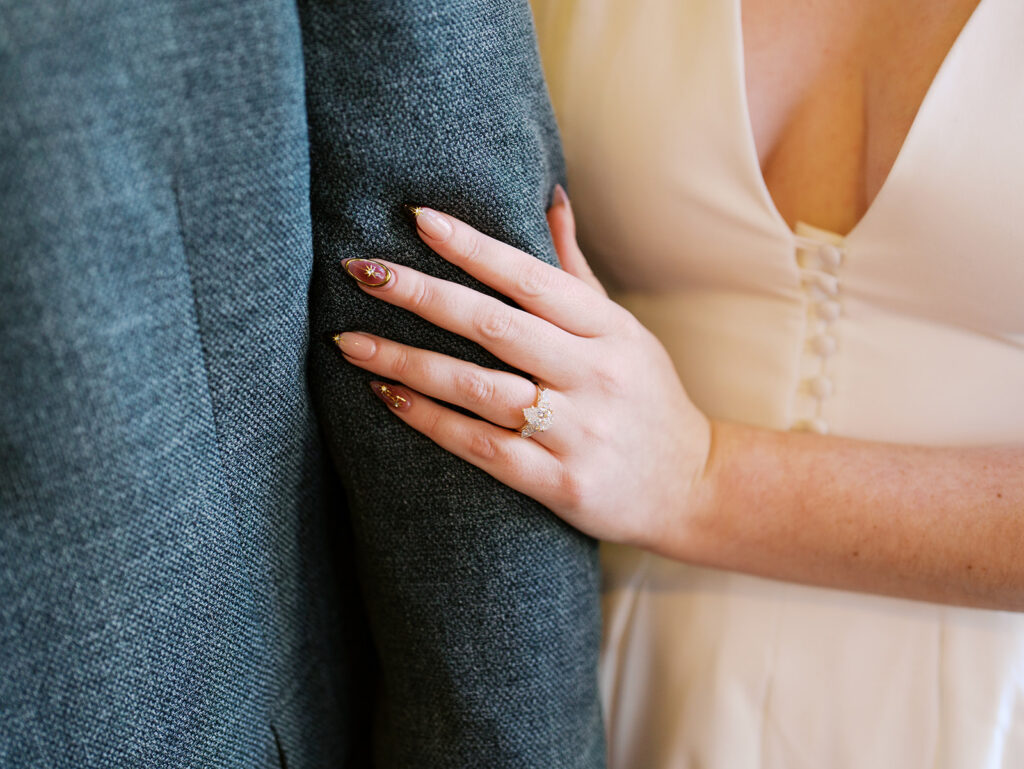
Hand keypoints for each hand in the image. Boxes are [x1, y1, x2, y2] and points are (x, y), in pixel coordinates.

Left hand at [333, 190, 713, 551]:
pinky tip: (389, 397)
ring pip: (479, 388)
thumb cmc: (649, 399)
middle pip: (496, 326)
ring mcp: (578, 431)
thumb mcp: (625, 330)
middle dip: (422, 295)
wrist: (695, 488)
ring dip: (409, 361)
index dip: (473, 247)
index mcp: (609, 330)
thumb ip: (576, 272)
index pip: (532, 278)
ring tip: (350, 341)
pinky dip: (432, 420)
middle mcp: (595, 374)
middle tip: (362, 272)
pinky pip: (483, 447)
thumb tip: (548, 197)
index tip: (417, 220)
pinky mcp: (562, 483)